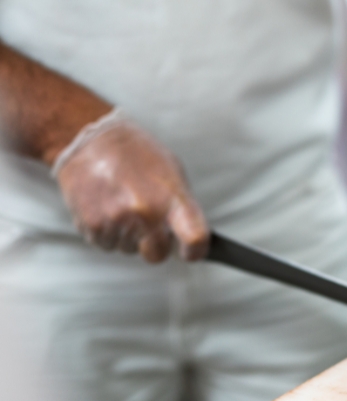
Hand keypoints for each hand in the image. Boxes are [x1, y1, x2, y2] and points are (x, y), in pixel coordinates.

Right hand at [55, 110, 208, 262]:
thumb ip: (181, 208)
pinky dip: (106, 232)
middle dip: (155, 245)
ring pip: (128, 249)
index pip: (195, 238)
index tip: (191, 251)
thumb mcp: (172, 174)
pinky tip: (106, 208)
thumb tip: (188, 235)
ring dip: (127, 235)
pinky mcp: (92, 225)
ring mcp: (117, 220)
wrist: (93, 140)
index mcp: (171, 198)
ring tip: (122, 204)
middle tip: (149, 224)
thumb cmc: (137, 154)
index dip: (195, 251)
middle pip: (158, 255)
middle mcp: (145, 212)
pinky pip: (105, 244)